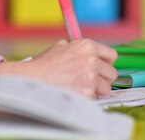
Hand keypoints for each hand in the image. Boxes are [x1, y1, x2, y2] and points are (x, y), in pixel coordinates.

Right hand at [0, 38, 117, 98]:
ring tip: (82, 88)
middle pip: (112, 73)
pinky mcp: (87, 93)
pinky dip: (87, 98)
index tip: (102, 68)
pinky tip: (75, 94)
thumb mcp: (61, 46)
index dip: (107, 63)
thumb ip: (77, 48)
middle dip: (103, 78)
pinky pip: (95, 98)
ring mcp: (90, 78)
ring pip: (106, 88)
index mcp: (87, 46)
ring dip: (97, 90)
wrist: (32, 79)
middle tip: (92, 81)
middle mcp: (92, 60)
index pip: (112, 55)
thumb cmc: (44, 64)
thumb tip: (88, 53)